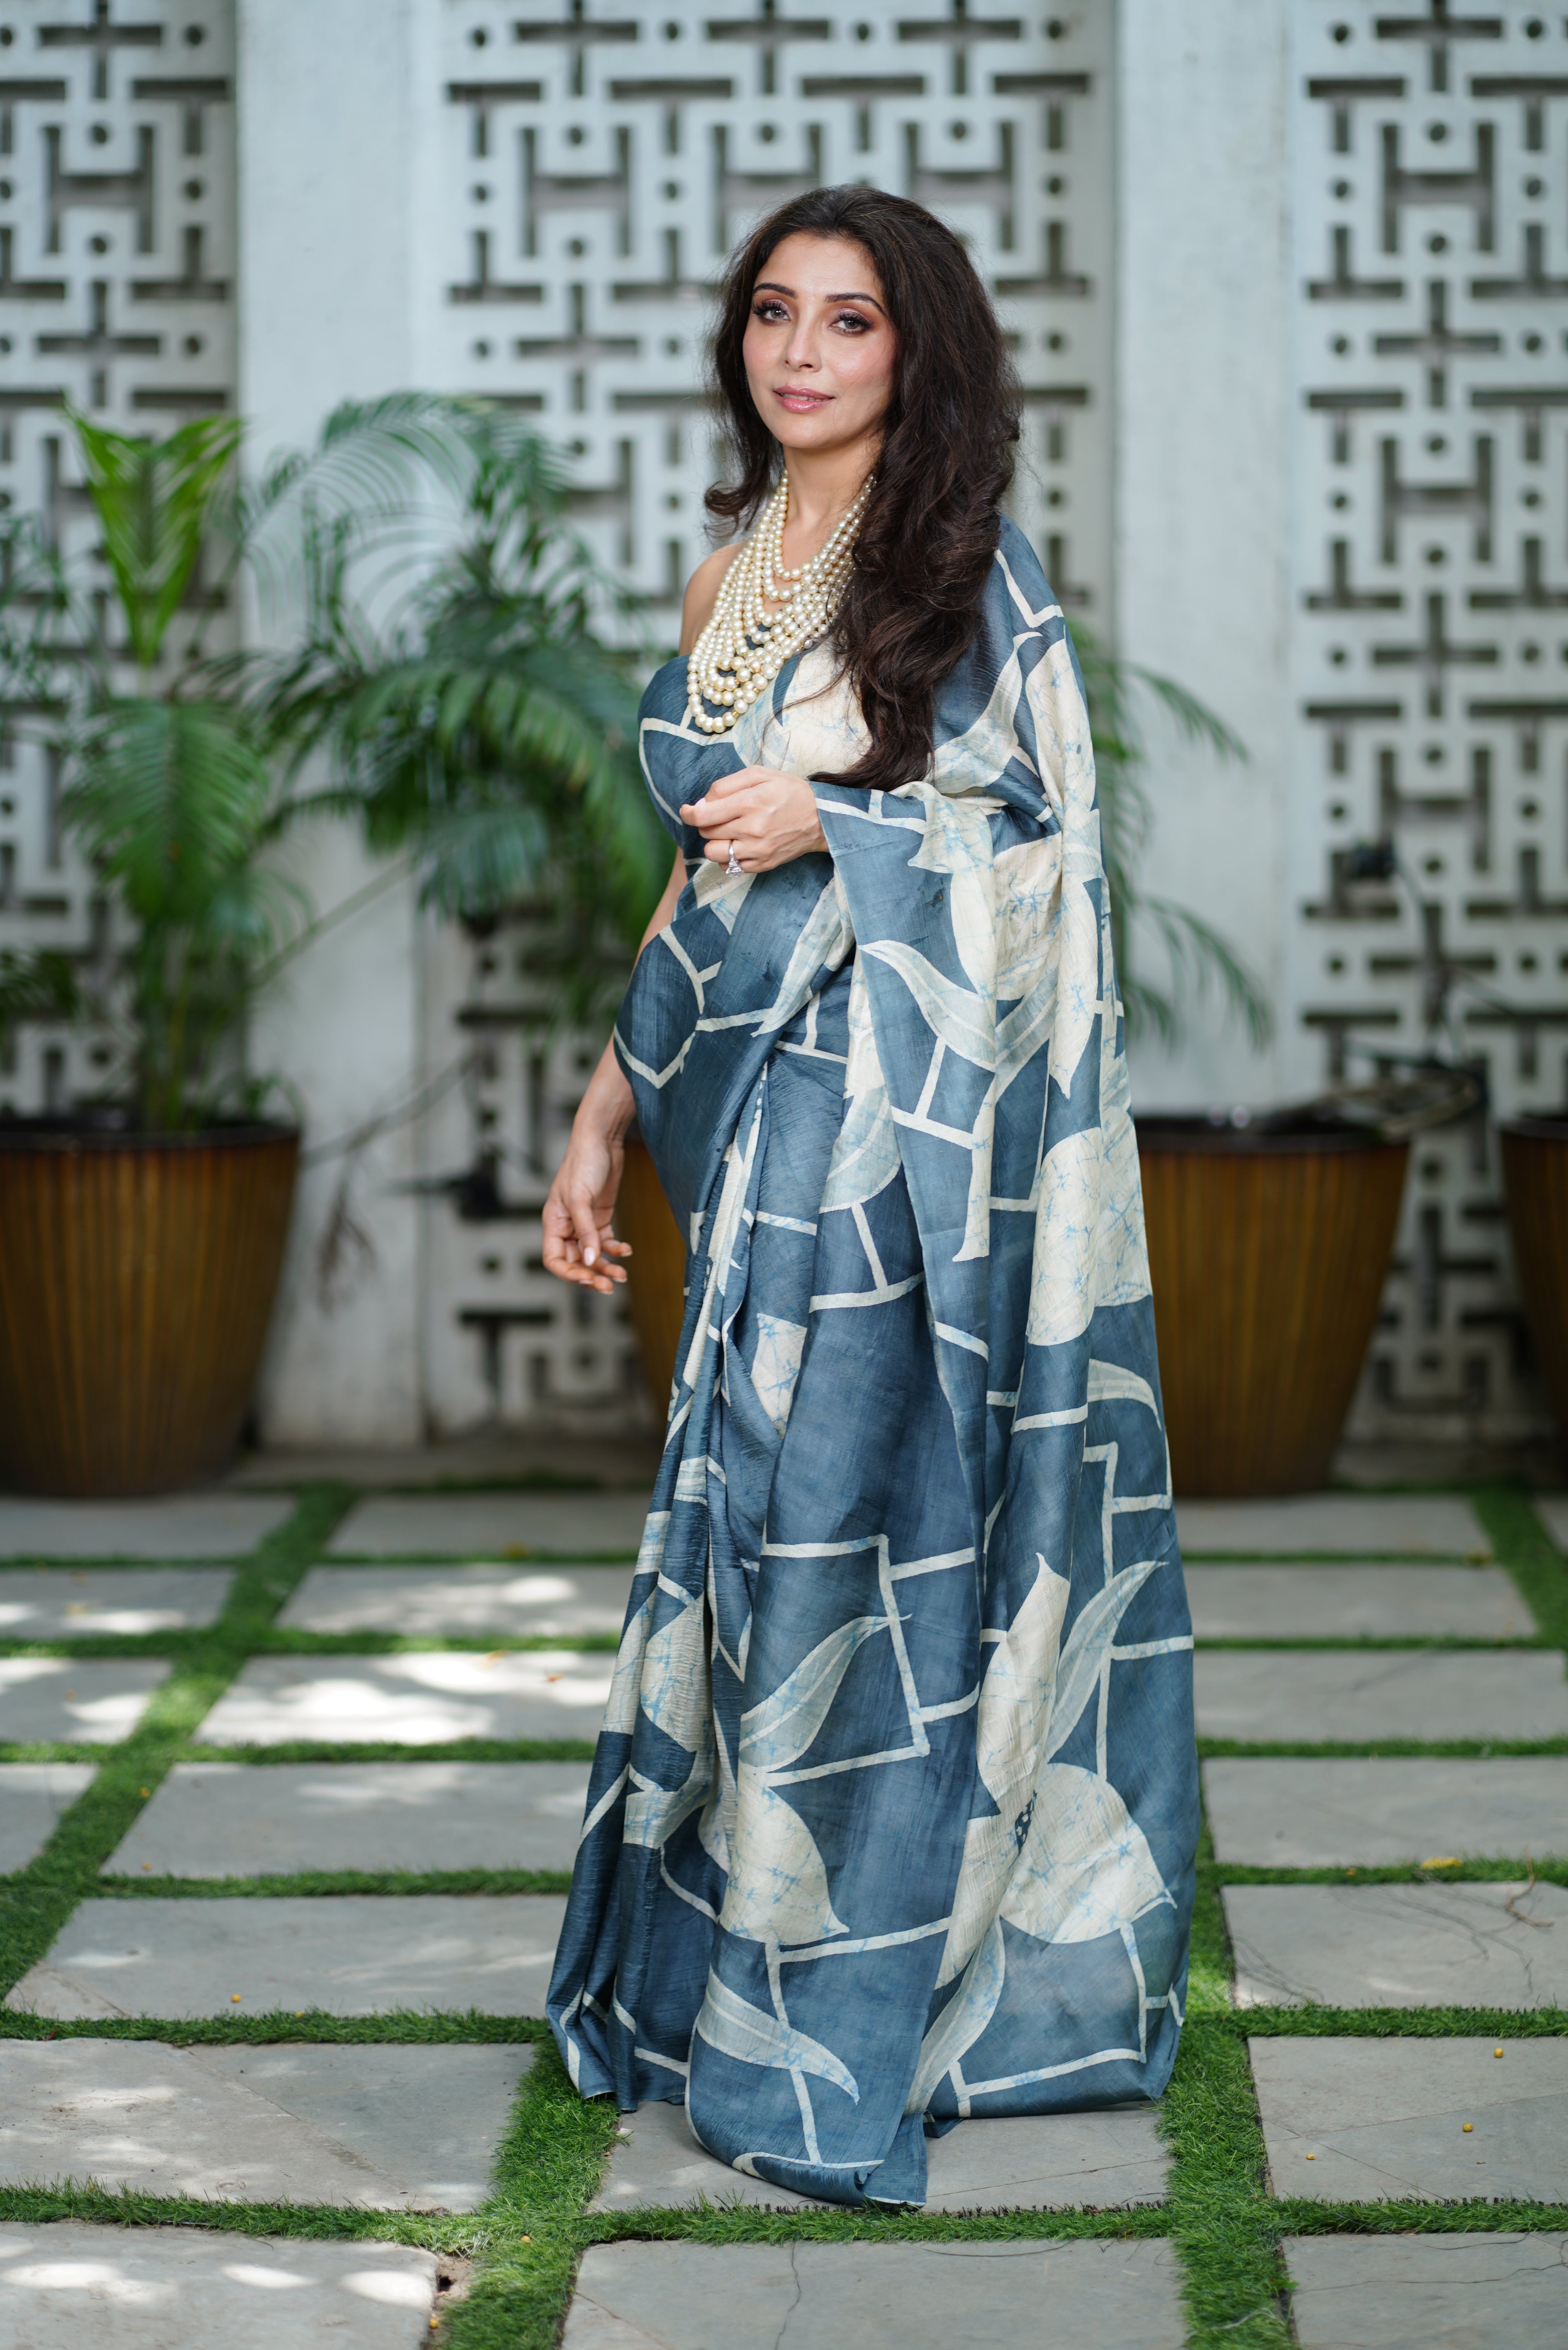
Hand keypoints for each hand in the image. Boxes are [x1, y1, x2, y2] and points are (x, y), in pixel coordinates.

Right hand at [542, 1049, 634, 1293]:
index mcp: (553, 1222)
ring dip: (606, 1266)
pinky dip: (615, 1249)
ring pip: (592, 1255)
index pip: (554, 1259)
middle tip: (610, 1285)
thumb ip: (586, 1232)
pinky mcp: (601, 1217)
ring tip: (623, 1275)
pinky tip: (627, 1251)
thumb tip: (591, 1262)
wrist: (602, 1139)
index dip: (568, 1273)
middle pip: (575, 1262)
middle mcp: (567, 1226)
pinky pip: (606, 1242)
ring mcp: (584, 1223)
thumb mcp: (581, 1198)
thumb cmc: (583, 1163)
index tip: (588, 1279)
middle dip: (591, 1275)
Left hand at [680, 765, 826, 873]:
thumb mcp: (760, 774)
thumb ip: (727, 785)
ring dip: (714, 841)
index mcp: (750, 802)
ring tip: (727, 832)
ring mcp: (757, 850)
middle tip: (721, 815)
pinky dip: (727, 857)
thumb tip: (702, 803)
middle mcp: (752, 829)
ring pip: (713, 852)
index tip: (688, 810)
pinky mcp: (762, 865)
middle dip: (707, 822)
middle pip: (706, 831)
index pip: (703, 815)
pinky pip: (729, 867)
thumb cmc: (789, 791)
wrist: (822, 818)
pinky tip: (738, 844)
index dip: (689, 812)